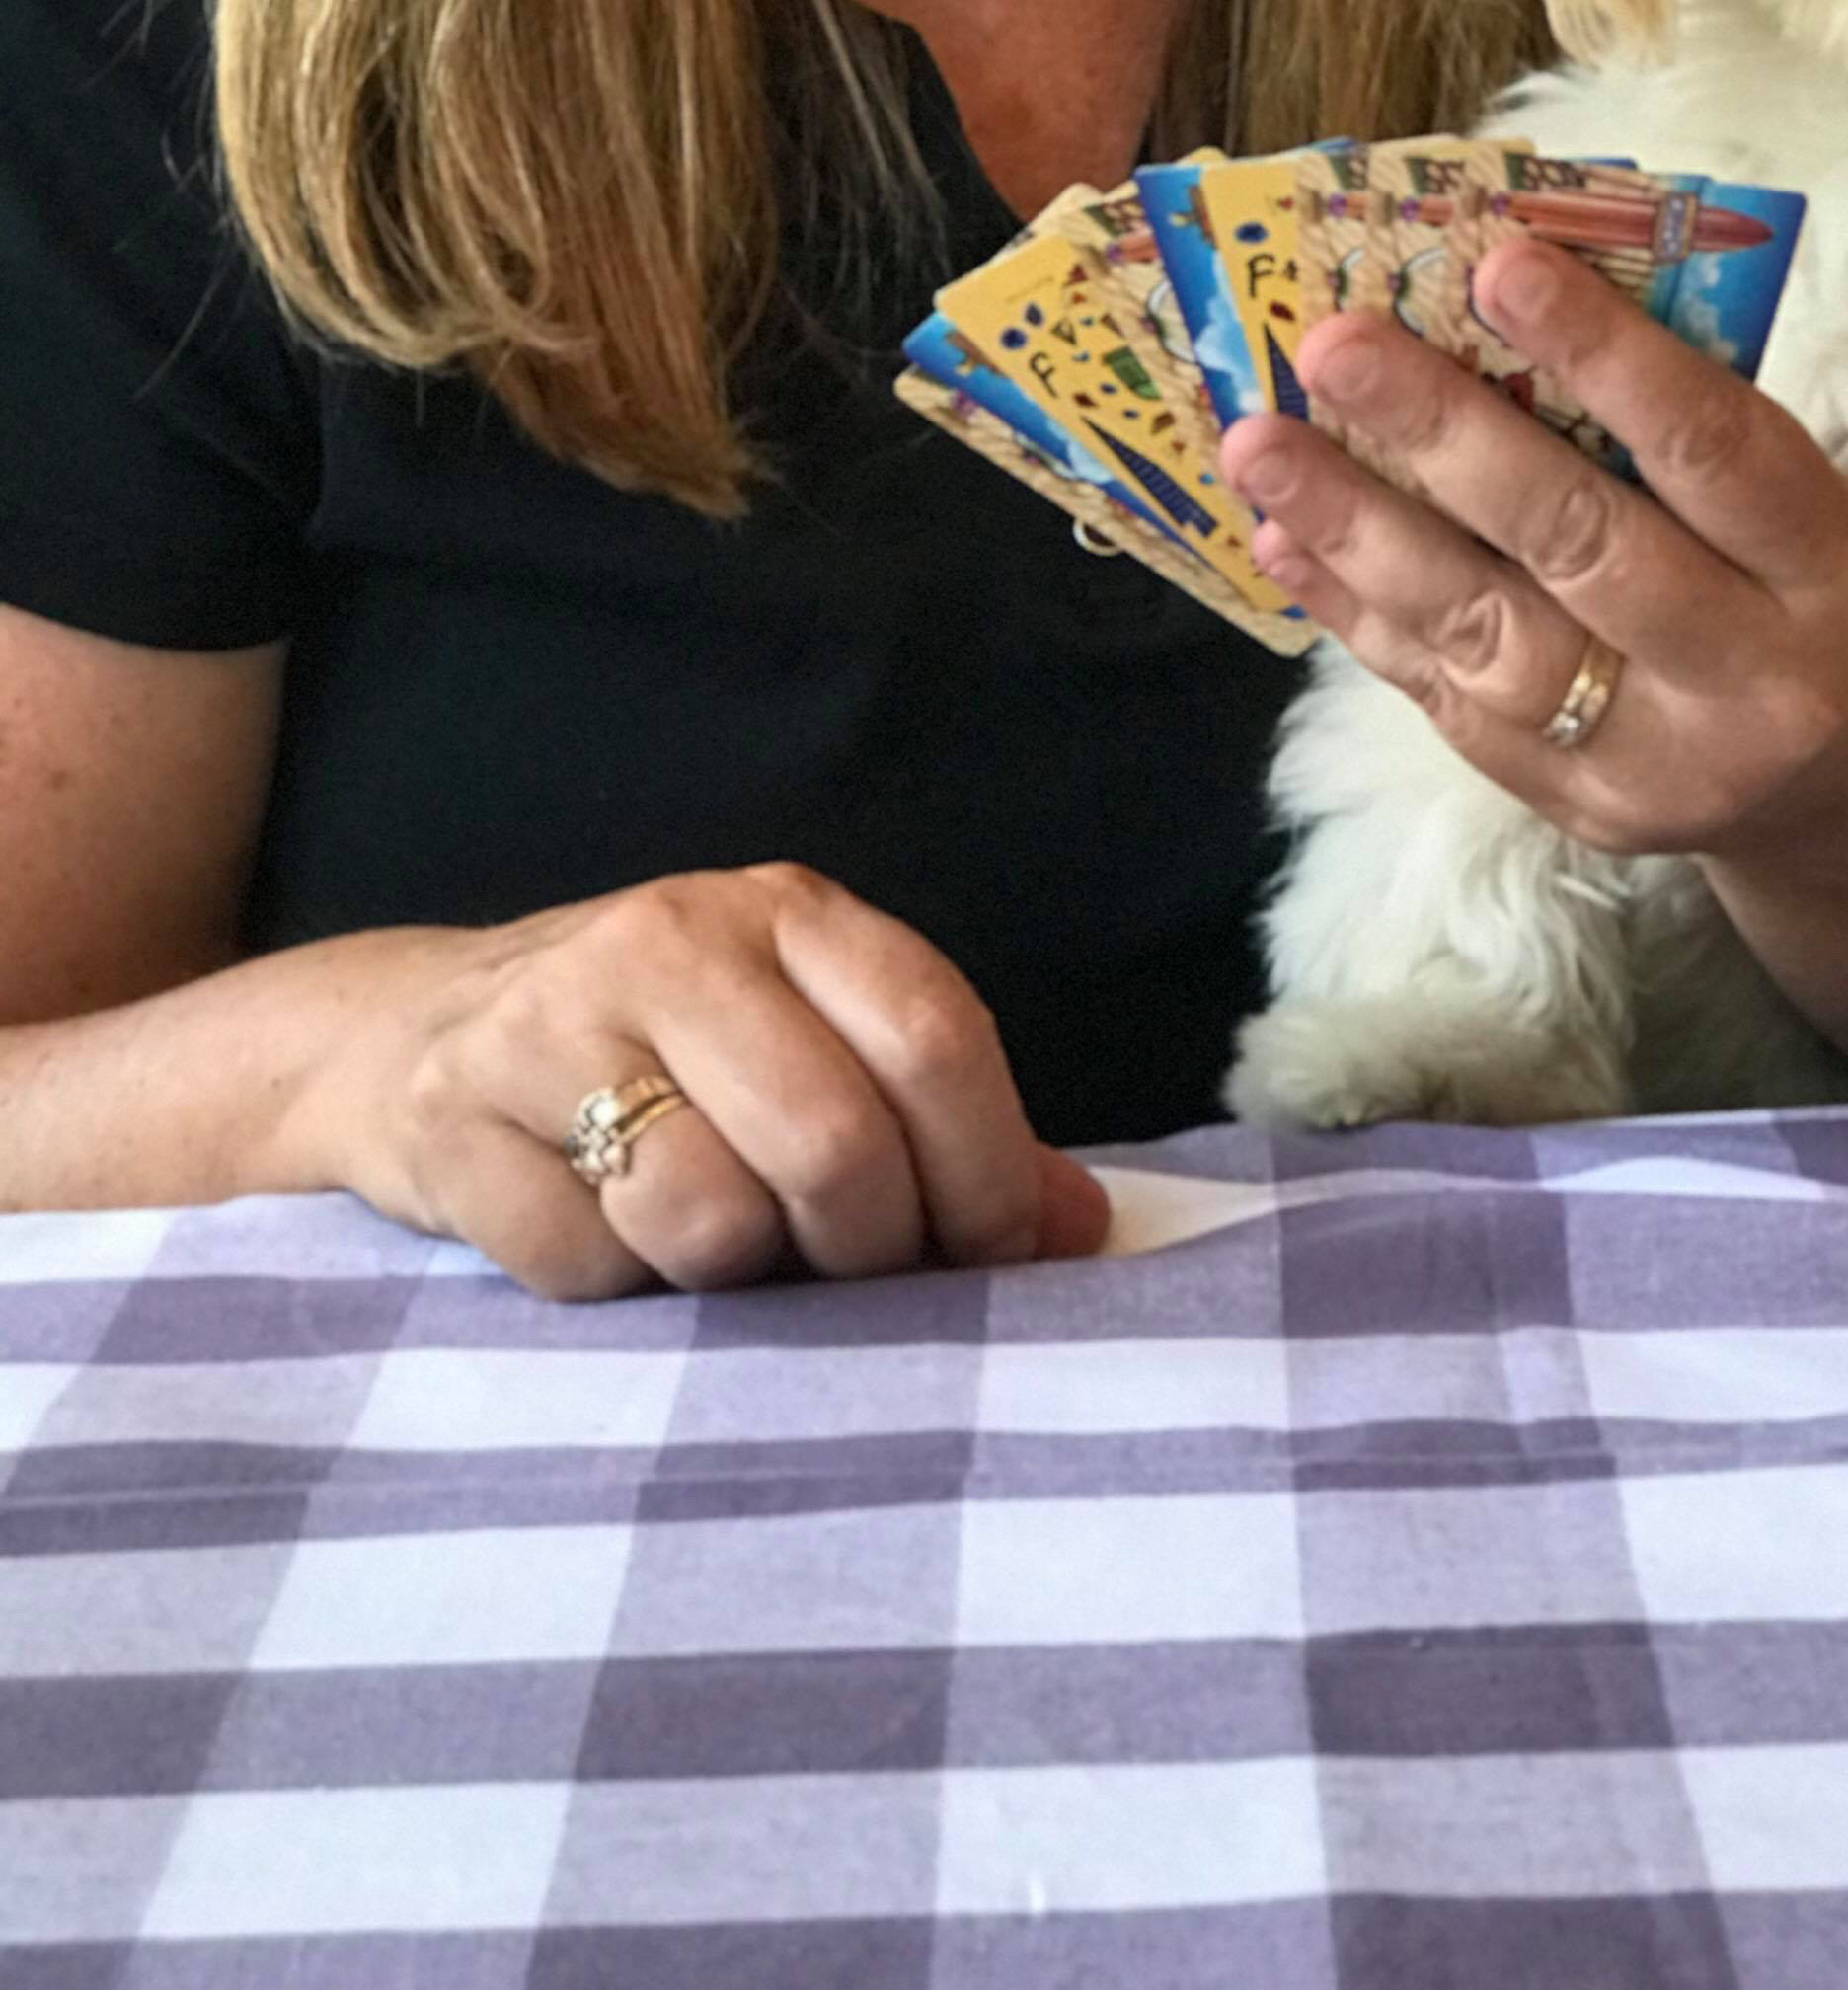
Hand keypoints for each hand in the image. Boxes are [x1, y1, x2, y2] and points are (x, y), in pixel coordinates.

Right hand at [293, 865, 1110, 1302]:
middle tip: (847, 1277)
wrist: (407, 1033)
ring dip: (734, 1277)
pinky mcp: (451, 1120)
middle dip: (867, 1250)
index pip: (933, 1032)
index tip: (995, 1255)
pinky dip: (616, 1292)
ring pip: (708, 1216)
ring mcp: (550, 1021)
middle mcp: (671, 939)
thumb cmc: (657, 1054)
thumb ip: (941, 1127)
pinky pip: (585, 1267)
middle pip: (834, 1141)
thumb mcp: (803, 1045)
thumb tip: (1083, 1229)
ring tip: (716, 1248)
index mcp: (785, 913)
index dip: (987, 1169)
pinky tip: (602, 1239)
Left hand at [1221, 235, 1847, 882]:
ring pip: (1488, 634)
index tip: (1498, 264)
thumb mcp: (1816, 502)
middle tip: (1335, 345)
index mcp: (1830, 572)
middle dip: (1444, 435)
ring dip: (1360, 529)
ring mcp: (1652, 761)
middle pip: (1580, 544)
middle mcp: (1747, 680)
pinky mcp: (1572, 808)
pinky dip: (1358, 613)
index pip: (1713, 450)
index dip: (1604, 355)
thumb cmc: (1818, 593)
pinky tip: (1286, 538)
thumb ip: (1688, 427)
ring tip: (1264, 444)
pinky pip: (1447, 698)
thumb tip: (1502, 301)